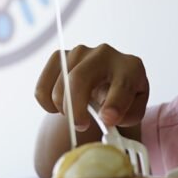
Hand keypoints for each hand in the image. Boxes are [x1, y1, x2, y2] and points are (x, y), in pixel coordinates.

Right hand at [35, 44, 149, 131]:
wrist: (108, 84)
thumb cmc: (123, 99)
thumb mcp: (133, 110)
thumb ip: (126, 116)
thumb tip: (106, 117)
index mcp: (131, 67)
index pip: (122, 84)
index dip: (114, 104)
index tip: (107, 120)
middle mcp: (105, 54)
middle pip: (80, 78)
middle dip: (75, 107)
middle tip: (80, 125)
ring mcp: (80, 52)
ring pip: (60, 85)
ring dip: (64, 108)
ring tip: (76, 116)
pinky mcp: (60, 56)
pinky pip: (43, 85)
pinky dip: (46, 103)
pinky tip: (59, 107)